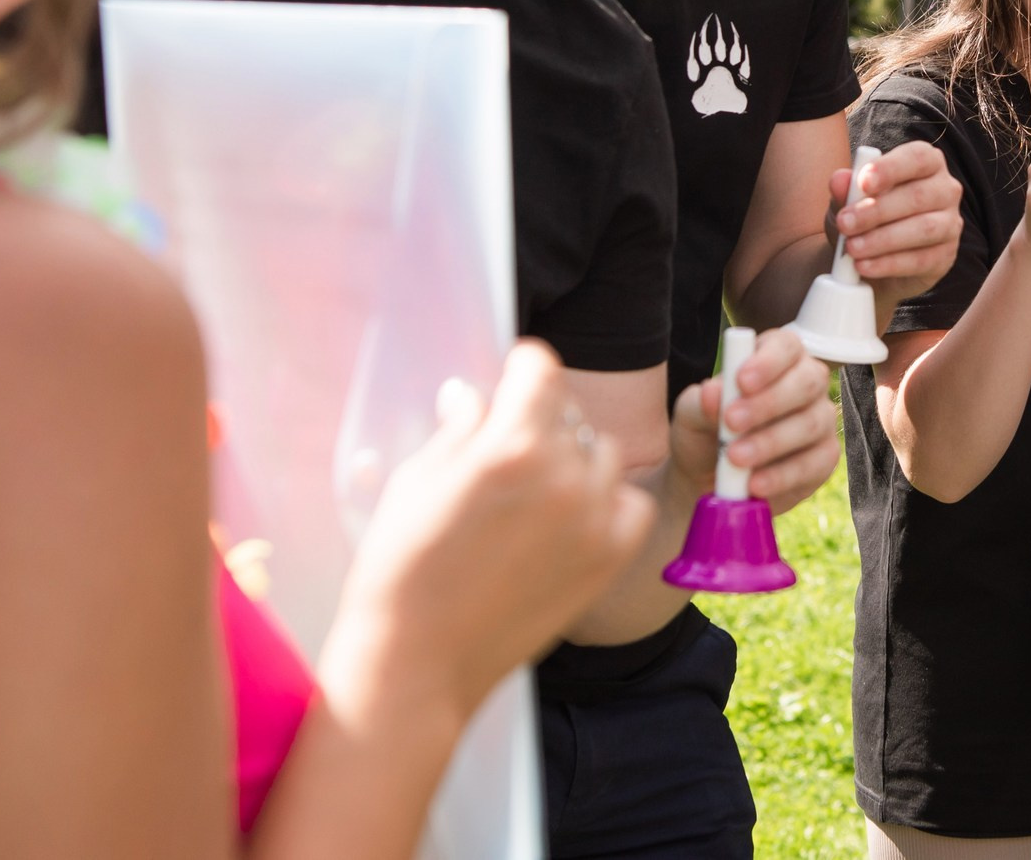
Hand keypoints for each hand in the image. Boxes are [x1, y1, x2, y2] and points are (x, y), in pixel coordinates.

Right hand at [326, 342, 652, 728]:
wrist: (418, 663)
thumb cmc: (401, 571)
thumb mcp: (415, 483)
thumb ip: (457, 431)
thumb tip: (473, 395)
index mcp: (510, 446)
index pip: (540, 368)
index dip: (521, 368)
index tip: (512, 378)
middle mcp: (562, 476)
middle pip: (568, 410)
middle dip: (539, 415)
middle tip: (511, 443)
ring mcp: (592, 519)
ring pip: (601, 452)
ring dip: (574, 457)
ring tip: (538, 486)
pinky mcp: (607, 559)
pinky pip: (629, 502)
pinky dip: (607, 500)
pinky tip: (573, 514)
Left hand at [670, 325, 839, 516]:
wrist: (707, 478)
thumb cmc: (706, 431)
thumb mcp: (692, 414)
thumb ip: (701, 402)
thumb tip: (712, 393)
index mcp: (776, 358)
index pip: (786, 346)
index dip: (769, 361)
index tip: (742, 381)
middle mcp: (806, 384)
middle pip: (807, 382)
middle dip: (769, 403)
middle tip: (732, 422)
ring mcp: (820, 421)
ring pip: (811, 424)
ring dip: (771, 442)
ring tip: (735, 458)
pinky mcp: (823, 460)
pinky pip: (813, 464)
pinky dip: (782, 476)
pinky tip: (756, 484)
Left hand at [832, 140, 964, 302]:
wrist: (875, 259)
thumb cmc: (867, 216)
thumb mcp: (850, 200)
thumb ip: (846, 189)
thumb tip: (839, 180)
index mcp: (927, 163)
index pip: (917, 157)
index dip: (891, 168)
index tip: (863, 182)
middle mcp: (946, 189)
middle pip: (918, 195)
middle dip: (877, 210)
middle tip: (844, 223)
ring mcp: (950, 224)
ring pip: (923, 229)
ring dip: (882, 239)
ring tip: (851, 248)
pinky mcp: (945, 257)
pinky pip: (921, 260)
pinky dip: (888, 264)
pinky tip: (864, 265)